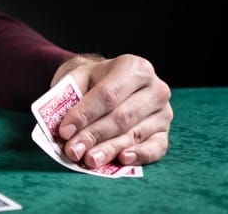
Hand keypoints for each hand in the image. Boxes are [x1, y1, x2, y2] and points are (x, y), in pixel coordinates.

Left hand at [53, 54, 172, 166]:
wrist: (109, 83)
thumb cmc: (92, 82)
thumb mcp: (77, 79)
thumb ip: (69, 98)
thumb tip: (62, 126)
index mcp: (133, 67)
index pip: (107, 95)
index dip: (85, 115)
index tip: (64, 131)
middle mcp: (154, 88)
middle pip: (121, 117)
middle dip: (93, 136)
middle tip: (72, 150)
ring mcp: (163, 111)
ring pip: (134, 134)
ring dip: (109, 150)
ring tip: (88, 160)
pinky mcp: (165, 132)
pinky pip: (156, 148)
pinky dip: (139, 156)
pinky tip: (122, 160)